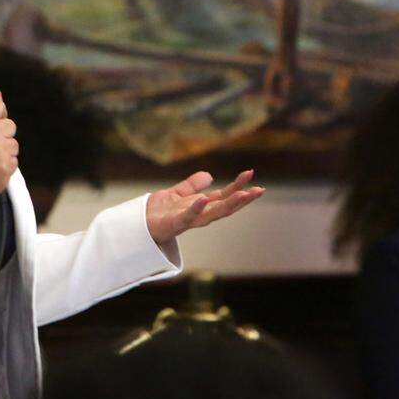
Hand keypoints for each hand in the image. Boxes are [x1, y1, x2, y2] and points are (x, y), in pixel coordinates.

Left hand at [145, 170, 263, 245]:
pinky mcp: (174, 224)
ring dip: (229, 205)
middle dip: (243, 200)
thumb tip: (209, 176)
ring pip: (213, 214)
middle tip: (260, 190)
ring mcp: (188, 221)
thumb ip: (193, 186)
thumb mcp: (178, 193)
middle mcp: (199, 215)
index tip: (251, 174)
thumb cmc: (159, 212)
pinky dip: (197, 209)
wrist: (138, 224)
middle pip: (225, 208)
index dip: (237, 186)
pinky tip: (206, 199)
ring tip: (243, 195)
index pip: (224, 197)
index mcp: (201, 207)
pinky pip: (187, 217)